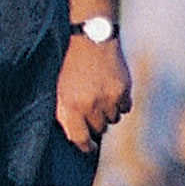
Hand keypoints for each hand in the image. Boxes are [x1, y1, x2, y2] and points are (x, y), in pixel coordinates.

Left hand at [56, 36, 131, 152]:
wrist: (91, 37)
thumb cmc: (70, 63)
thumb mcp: (59, 87)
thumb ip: (63, 112)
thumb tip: (72, 135)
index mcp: (72, 106)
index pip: (80, 139)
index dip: (85, 147)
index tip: (89, 148)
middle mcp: (91, 105)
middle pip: (99, 129)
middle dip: (96, 124)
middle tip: (92, 112)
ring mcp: (109, 98)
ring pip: (114, 119)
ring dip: (108, 113)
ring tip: (101, 97)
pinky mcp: (124, 89)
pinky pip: (126, 108)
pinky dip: (121, 103)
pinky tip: (112, 91)